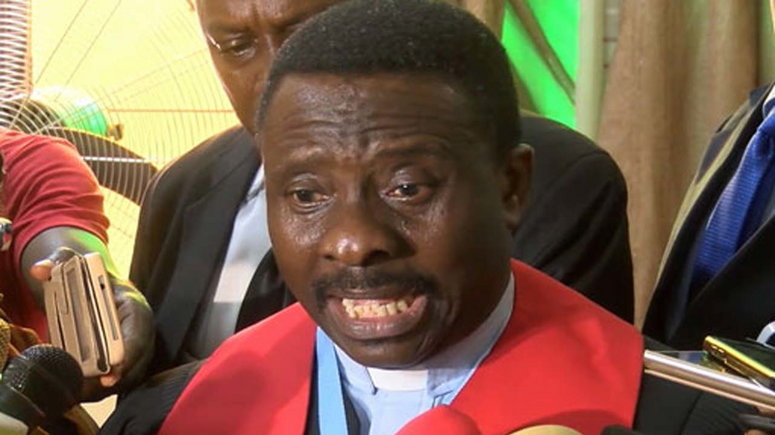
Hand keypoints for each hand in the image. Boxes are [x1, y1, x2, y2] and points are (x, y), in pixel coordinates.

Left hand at [31, 248, 154, 400]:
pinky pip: (116, 383)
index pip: (137, 336)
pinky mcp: (126, 365)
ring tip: (75, 392)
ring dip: (101, 388)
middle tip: (82, 389)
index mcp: (135, 309)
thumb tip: (39, 270)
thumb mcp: (78, 265)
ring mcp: (136, 352)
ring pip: (125, 379)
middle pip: (134, 365)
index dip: (126, 356)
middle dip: (110, 381)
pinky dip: (97, 389)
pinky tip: (76, 390)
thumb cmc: (94, 279)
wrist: (104, 288)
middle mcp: (141, 334)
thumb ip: (60, 262)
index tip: (110, 372)